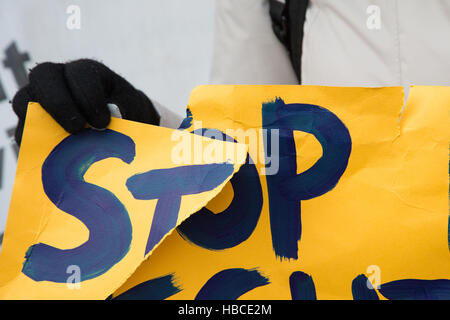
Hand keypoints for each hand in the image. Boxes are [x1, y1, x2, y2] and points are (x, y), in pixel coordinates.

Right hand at [12, 59, 159, 144]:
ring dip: (39, 122)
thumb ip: (128, 111)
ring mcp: (40, 96)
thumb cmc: (125, 111)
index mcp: (87, 71)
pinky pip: (23, 127)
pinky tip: (51, 155)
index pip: (81, 74)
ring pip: (24, 99)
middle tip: (77, 130)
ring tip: (59, 143)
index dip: (90, 99)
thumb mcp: (133, 108)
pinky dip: (33, 141)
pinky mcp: (32, 119)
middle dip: (60, 104)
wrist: (117, 121)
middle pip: (44, 76)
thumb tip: (117, 117)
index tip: (103, 123)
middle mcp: (59, 77)